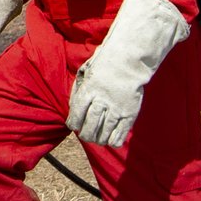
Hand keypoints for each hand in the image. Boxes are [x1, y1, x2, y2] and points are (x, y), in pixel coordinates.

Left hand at [67, 0, 188, 147]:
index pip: (76, 115)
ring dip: (98, 139)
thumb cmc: (104, 66)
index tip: (74, 125)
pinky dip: (113, 140)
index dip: (74, 123)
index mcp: (88, 90)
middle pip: (89, 127)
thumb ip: (78, 90)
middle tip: (86, 134)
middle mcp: (101, 101)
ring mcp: (116, 108)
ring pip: (103, 133)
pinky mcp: (129, 113)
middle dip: (85, 134)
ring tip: (97, 138)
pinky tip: (110, 139)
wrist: (129, 60)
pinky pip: (120, 134)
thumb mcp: (86, 72)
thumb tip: (71, 108)